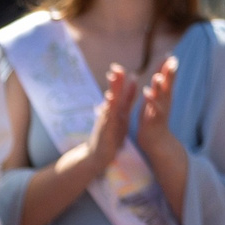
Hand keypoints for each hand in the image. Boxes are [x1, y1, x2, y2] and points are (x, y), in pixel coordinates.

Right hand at [75, 65, 138, 179]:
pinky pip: (107, 117)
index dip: (124, 84)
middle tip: (116, 67)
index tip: (127, 70)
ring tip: (113, 80)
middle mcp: (111, 114)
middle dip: (116, 82)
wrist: (97, 157)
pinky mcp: (105, 129)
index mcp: (117, 112)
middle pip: (114, 95)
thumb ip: (121, 109)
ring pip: (110, 103)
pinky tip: (109, 100)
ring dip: (112, 91)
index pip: (122, 96)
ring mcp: (106, 121)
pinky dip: (109, 108)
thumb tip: (120, 97)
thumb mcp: (119, 122)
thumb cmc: (110, 139)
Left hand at [132, 57, 181, 161]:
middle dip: (169, 73)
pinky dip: (151, 101)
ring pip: (161, 97)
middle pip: (167, 85)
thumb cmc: (154, 120)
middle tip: (172, 60)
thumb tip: (160, 75)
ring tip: (157, 76)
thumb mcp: (156, 102)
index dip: (167, 68)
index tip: (169, 54)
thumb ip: (158, 89)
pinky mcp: (154, 121)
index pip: (166, 80)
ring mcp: (160, 111)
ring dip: (159, 86)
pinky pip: (153, 110)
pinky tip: (147, 93)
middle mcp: (164, 103)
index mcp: (162, 97)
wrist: (157, 143)